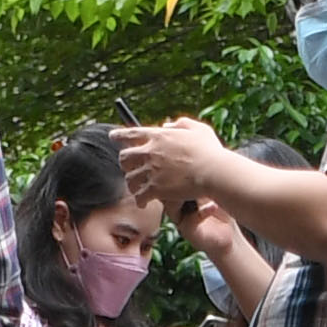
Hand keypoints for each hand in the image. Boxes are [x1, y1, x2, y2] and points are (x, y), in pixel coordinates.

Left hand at [115, 116, 237, 212]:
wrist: (213, 171)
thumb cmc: (209, 151)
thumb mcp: (197, 128)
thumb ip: (180, 123)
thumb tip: (167, 125)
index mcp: (157, 136)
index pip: (130, 133)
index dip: (119, 135)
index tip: (113, 137)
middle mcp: (150, 152)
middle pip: (124, 157)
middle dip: (125, 163)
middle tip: (130, 168)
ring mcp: (151, 171)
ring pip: (130, 179)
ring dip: (132, 184)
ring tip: (137, 188)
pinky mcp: (156, 189)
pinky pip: (139, 196)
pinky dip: (140, 200)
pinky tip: (143, 203)